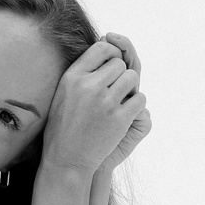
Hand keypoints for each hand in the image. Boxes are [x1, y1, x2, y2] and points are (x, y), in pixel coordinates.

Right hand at [40, 35, 145, 174]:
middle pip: (120, 64)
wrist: (66, 160)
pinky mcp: (119, 119)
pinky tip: (125, 114)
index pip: (102, 48)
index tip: (111, 67)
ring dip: (131, 89)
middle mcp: (89, 86)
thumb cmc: (64, 126)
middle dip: (120, 75)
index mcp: (73, 76)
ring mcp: (105, 102)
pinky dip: (137, 105)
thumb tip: (106, 45)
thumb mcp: (64, 93)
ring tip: (119, 102)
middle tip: (113, 92)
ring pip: (132, 78)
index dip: (111, 54)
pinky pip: (140, 99)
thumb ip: (83, 72)